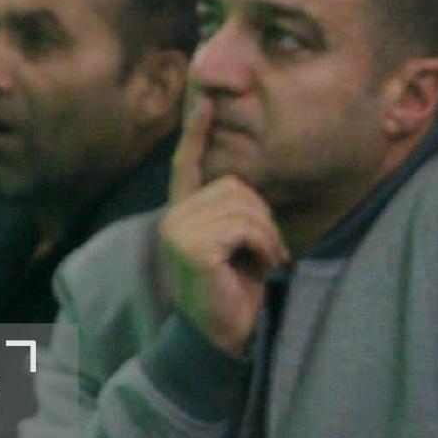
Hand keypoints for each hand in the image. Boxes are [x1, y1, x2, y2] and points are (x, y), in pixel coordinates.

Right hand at [161, 96, 288, 355]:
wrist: (222, 338)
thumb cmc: (236, 290)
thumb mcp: (237, 242)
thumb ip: (234, 211)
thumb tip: (244, 185)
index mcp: (182, 213)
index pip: (187, 163)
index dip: (196, 131)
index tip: (207, 100)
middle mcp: (173, 216)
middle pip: (234, 185)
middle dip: (261, 217)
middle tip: (263, 252)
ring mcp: (177, 229)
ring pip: (242, 204)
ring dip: (265, 234)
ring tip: (261, 261)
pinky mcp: (190, 245)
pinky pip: (243, 225)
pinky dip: (262, 244)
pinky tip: (258, 267)